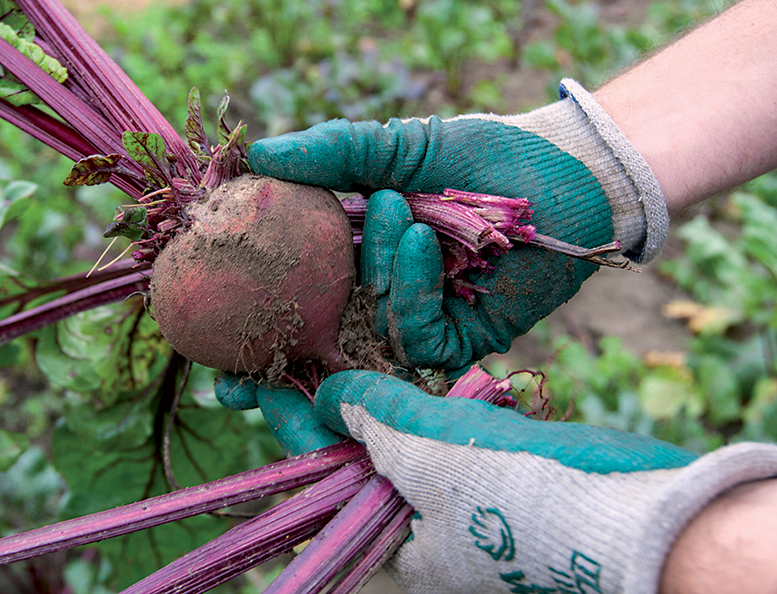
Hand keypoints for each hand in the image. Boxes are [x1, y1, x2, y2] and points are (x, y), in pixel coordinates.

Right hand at [248, 80, 668, 371]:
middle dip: (278, 379)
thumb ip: (332, 151)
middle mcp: (373, 303)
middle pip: (312, 358)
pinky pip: (416, 334)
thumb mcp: (396, 146)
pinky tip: (416, 236)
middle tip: (241, 388)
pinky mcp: (459, 344)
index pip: (284, 307)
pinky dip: (409, 286)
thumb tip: (255, 154)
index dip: (245, 332)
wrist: (561, 172)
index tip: (202, 347)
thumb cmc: (478, 154)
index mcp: (345, 263)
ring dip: (362, 292)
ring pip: (363, 350)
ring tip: (383, 215)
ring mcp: (415, 328)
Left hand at [303, 370, 776, 593]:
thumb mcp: (430, 458)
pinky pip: (445, 431)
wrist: (631, 508)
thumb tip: (324, 393)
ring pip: (405, 440)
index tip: (261, 384)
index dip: (294, 425)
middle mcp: (428, 529)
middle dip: (334, 409)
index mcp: (401, 546)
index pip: (327, 479)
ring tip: (346, 346)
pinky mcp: (501, 470)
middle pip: (362, 458)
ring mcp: (466, 500)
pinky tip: (411, 369)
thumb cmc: (521, 497)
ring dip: (380, 396)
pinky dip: (425, 400)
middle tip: (303, 354)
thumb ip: (374, 420)